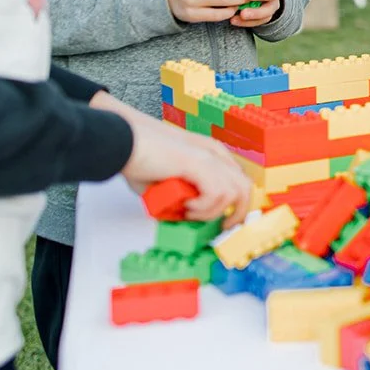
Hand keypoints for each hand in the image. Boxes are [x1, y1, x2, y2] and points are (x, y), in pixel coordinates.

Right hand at [98, 94, 249, 221]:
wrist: (123, 142)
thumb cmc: (138, 159)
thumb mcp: (166, 183)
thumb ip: (178, 196)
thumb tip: (178, 214)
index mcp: (210, 154)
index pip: (238, 181)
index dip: (236, 204)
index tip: (225, 221)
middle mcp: (215, 154)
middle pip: (246, 187)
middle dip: (238, 212)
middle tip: (220, 227)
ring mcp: (210, 157)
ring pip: (234, 194)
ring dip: (211, 211)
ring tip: (188, 211)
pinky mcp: (201, 163)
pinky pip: (217, 194)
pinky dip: (203, 207)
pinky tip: (185, 205)